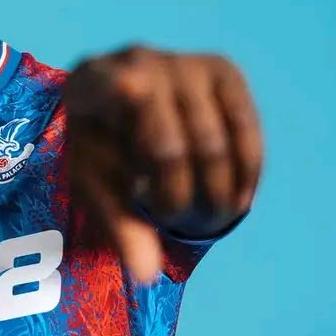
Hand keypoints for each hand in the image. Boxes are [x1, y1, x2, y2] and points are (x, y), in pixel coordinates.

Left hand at [63, 46, 262, 282]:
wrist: (124, 104)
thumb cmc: (101, 147)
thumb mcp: (95, 185)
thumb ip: (116, 224)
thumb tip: (147, 275)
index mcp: (89, 82)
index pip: (103, 84)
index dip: (120, 88)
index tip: (132, 90)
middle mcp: (137, 60)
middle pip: (168, 144)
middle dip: (175, 196)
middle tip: (172, 222)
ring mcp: (183, 61)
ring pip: (213, 142)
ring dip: (213, 193)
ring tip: (202, 219)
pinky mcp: (223, 70)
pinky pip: (246, 128)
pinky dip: (246, 173)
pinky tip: (236, 201)